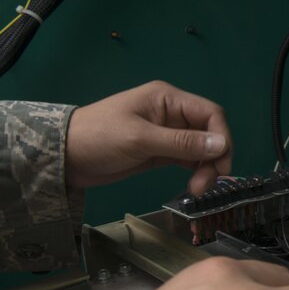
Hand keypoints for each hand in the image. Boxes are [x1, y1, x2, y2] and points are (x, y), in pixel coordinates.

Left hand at [66, 80, 231, 194]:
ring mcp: (168, 133)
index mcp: (168, 99)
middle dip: (214, 158)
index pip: (210, 114)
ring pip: (202, 149)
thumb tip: (222, 145)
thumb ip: (182, 143)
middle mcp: (172, 113)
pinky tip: (192, 185)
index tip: (221, 165)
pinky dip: (195, 171)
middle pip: (209, 133)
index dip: (222, 138)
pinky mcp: (161, 152)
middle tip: (205, 186)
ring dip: (205, 168)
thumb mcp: (141, 139)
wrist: (65, 156)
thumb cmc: (99, 138)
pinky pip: (189, 159)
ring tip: (196, 190)